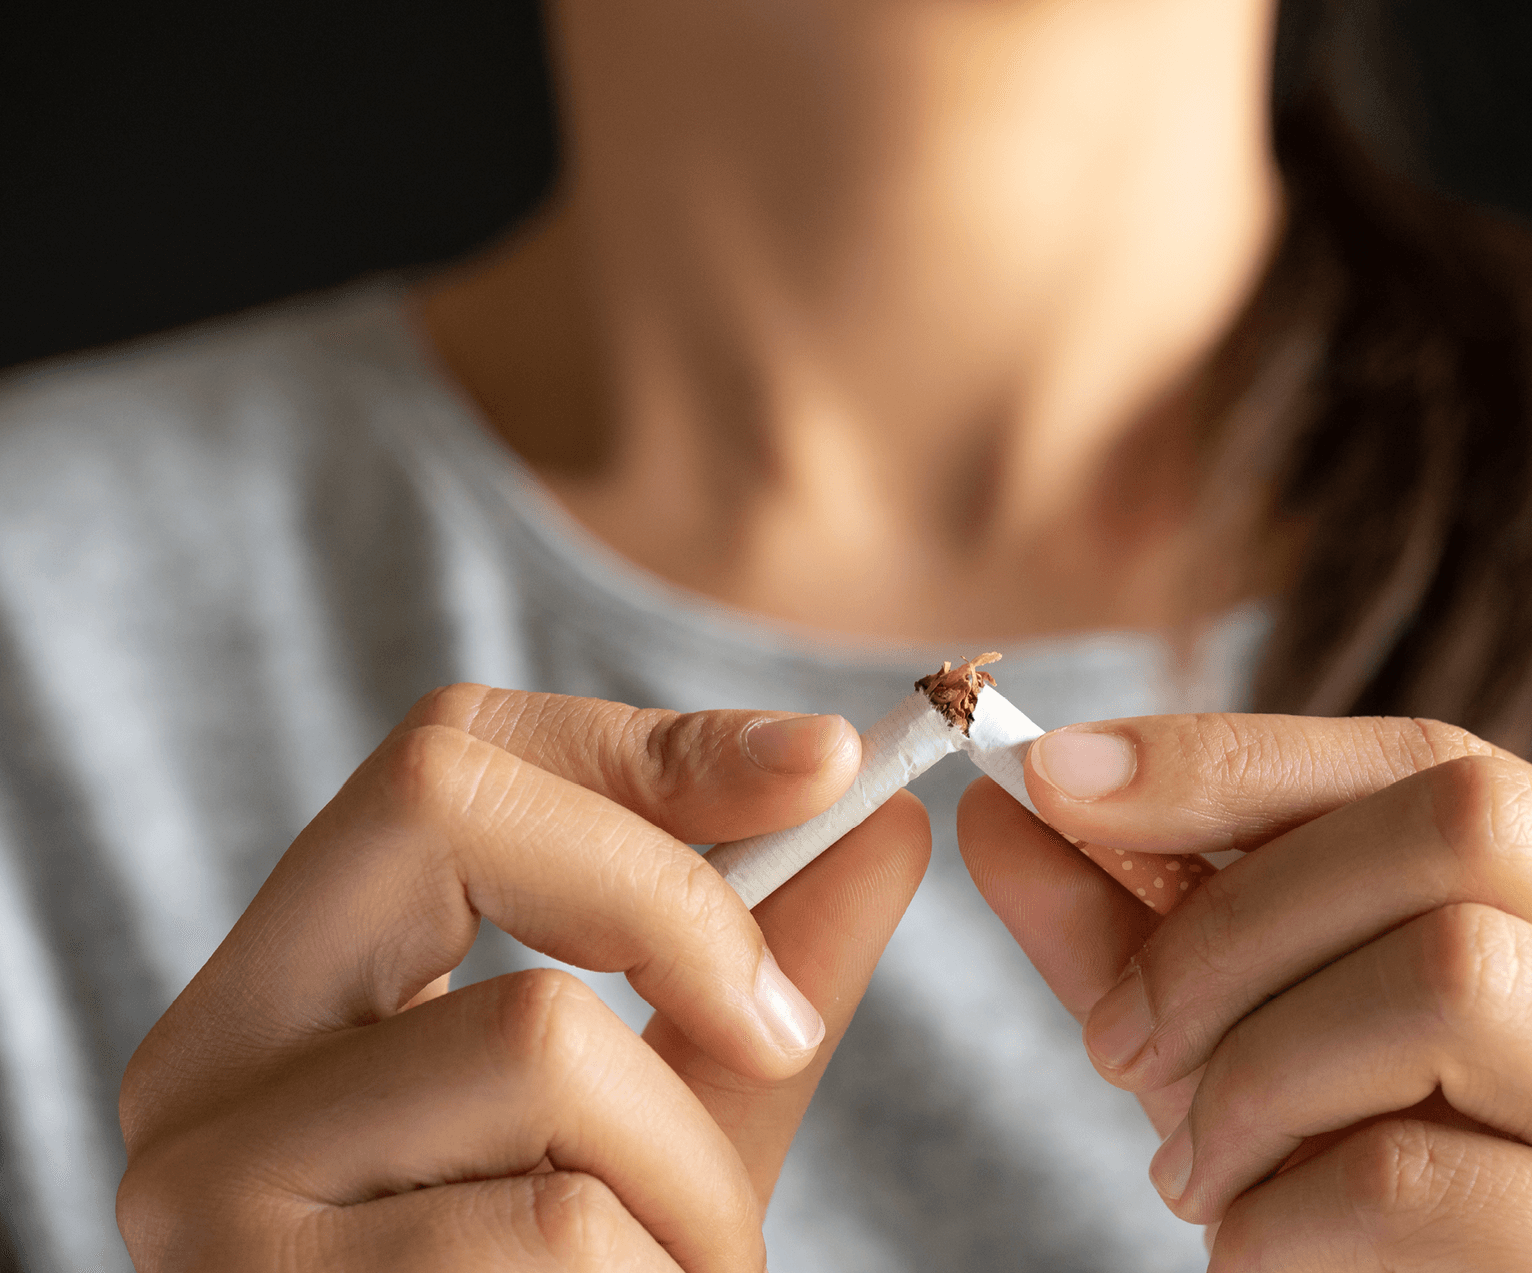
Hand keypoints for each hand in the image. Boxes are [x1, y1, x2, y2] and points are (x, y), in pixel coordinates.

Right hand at [118, 684, 928, 1270]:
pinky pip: (560, 1226)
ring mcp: (215, 1187)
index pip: (449, 758)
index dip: (652, 744)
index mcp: (293, 990)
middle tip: (779, 1033)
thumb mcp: (672, 1127)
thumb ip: (758, 980)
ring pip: (547, 1042)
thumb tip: (885, 820)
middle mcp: (209, 1064)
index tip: (830, 767)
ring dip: (691, 1182)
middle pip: (447, 809)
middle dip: (673, 905)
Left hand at [958, 714, 1531, 1269]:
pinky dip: (1286, 1212)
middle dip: (1236, 922)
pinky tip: (1262, 1255)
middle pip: (1465, 829)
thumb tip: (1002, 803)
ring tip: (1199, 1173)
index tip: (1055, 776)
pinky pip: (1425, 1174)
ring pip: (1454, 978)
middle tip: (1120, 1043)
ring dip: (1257, 1074)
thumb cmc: (1385, 1233)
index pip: (1441, 761)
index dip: (1234, 757)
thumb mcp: (1265, 1049)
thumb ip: (1150, 932)